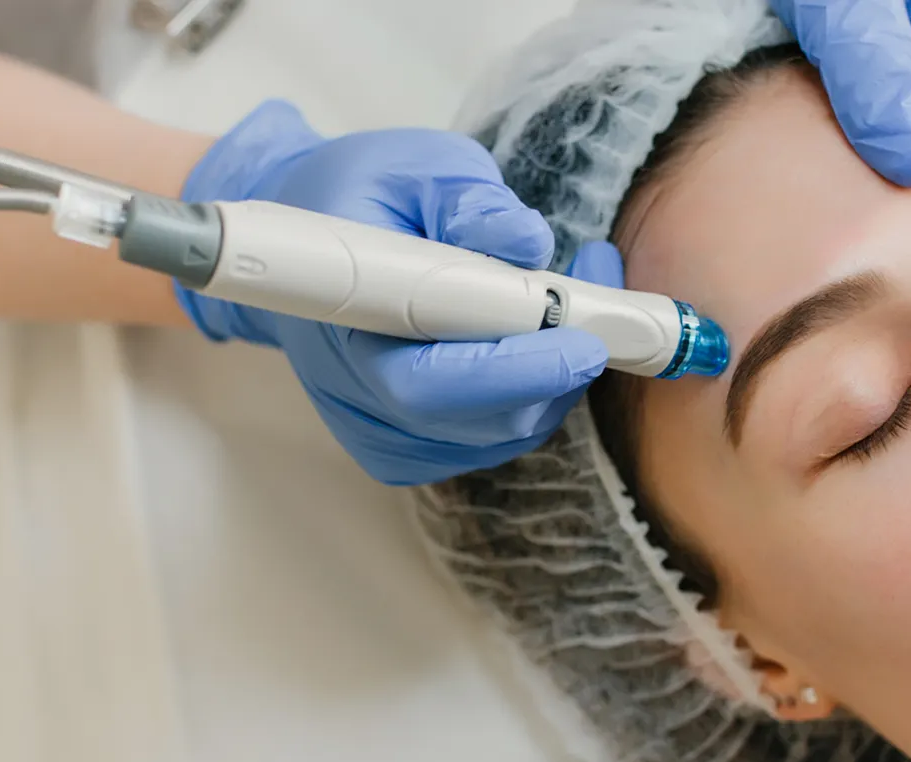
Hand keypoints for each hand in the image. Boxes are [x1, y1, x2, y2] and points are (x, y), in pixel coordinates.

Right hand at [174, 100, 611, 486]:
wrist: (306, 245)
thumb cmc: (362, 196)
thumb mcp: (415, 166)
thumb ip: (468, 198)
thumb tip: (527, 242)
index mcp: (344, 321)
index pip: (428, 380)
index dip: (511, 369)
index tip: (580, 339)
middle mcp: (353, 393)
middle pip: (474, 421)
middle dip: (554, 373)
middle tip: (604, 312)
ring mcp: (376, 430)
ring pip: (493, 436)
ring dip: (552, 380)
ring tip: (574, 303)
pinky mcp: (401, 447)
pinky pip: (485, 444)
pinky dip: (529, 400)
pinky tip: (537, 344)